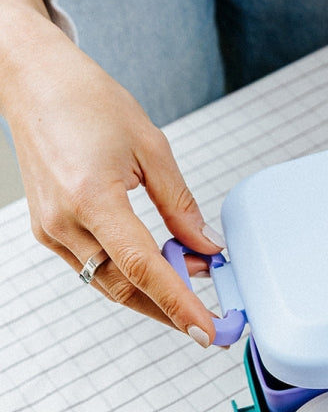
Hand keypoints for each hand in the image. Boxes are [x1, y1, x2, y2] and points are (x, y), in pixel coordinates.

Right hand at [0, 0, 222, 342]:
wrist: (33, 81)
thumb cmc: (87, 100)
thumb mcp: (151, 146)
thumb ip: (180, 204)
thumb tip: (206, 246)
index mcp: (92, 197)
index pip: (144, 267)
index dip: (179, 303)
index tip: (207, 330)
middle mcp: (65, 221)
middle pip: (126, 288)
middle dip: (170, 308)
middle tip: (210, 317)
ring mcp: (51, 230)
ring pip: (109, 284)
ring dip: (151, 293)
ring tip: (190, 283)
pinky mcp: (47, 231)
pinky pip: (93, 268)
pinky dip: (127, 274)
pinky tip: (156, 264)